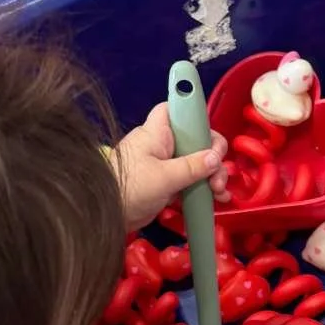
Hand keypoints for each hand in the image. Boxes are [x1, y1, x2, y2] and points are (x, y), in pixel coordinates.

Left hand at [114, 103, 228, 231]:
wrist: (105, 215)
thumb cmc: (129, 188)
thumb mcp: (164, 177)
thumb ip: (192, 167)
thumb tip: (216, 158)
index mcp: (157, 133)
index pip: (175, 109)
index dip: (194, 114)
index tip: (209, 133)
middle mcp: (162, 144)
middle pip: (195, 139)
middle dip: (213, 157)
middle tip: (218, 177)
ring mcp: (164, 165)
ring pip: (196, 162)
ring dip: (211, 176)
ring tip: (219, 194)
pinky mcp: (166, 184)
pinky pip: (190, 181)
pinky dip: (202, 189)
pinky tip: (217, 200)